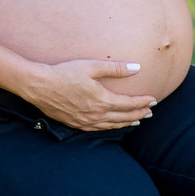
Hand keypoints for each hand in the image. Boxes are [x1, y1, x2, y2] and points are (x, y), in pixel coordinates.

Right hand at [20, 59, 156, 130]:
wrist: (40, 86)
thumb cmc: (65, 73)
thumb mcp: (91, 66)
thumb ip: (115, 68)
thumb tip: (136, 67)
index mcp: (102, 100)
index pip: (129, 104)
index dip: (143, 102)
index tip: (154, 99)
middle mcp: (96, 114)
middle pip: (123, 117)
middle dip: (139, 114)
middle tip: (150, 111)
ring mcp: (86, 121)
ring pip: (112, 125)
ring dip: (127, 122)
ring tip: (137, 120)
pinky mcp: (76, 124)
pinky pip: (99, 129)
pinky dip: (111, 127)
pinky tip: (113, 125)